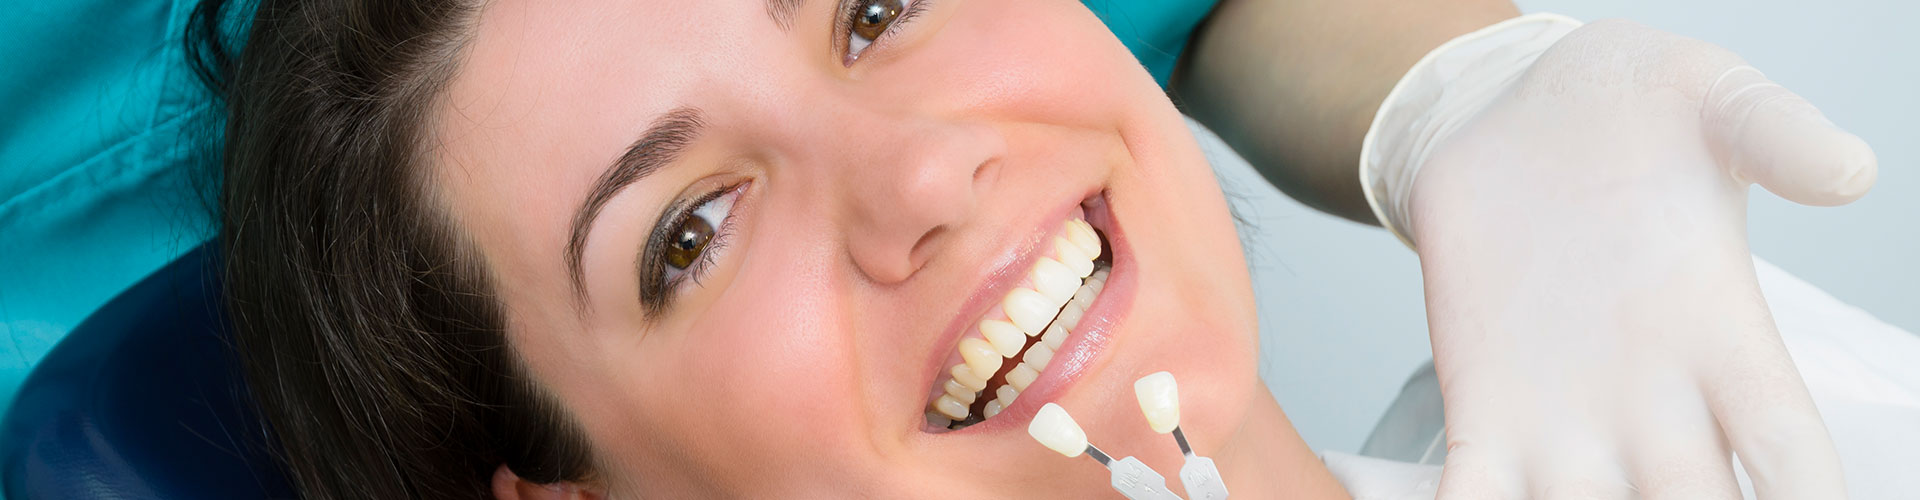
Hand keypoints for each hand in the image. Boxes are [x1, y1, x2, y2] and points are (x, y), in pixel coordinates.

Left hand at [1410, 20, 1874, 498]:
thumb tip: (1848, 173)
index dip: (1801, 498)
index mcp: (1726, 339)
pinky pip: (1472, 496)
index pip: (1784, 450)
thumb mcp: (1714, 99)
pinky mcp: (1479, 409)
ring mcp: (1564, 417)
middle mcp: (1653, 403)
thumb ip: (1775, 132)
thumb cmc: (1635, 111)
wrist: (1515, 115)